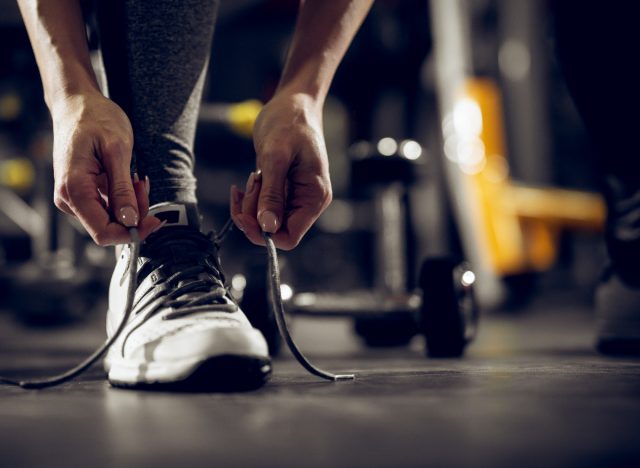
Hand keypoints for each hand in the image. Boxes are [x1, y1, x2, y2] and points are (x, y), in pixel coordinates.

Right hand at [51, 92, 160, 244]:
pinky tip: (129, 178)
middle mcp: (68, 198)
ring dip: (131, 203)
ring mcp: (73, 197)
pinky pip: (108, 207)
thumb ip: (122, 189)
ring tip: (136, 176)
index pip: (102, 232)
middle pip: (109, 227)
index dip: (132, 232)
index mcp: (74, 189)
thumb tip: (130, 221)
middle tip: (144, 185)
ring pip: (111, 218)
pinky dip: (124, 197)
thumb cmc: (95, 119)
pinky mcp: (82, 194)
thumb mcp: (117, 150)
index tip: (156, 221)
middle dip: (134, 213)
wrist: (76, 103)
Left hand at [230, 92, 331, 249]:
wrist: (293, 102)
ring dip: (252, 203)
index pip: (290, 236)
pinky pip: (263, 207)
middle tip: (249, 185)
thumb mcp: (276, 157)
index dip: (264, 233)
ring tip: (254, 176)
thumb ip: (272, 194)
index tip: (244, 215)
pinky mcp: (284, 191)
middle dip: (254, 213)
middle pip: (275, 230)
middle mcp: (308, 202)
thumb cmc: (290, 122)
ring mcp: (296, 197)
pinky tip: (252, 178)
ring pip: (266, 220)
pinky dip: (252, 197)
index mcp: (315, 197)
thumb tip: (267, 227)